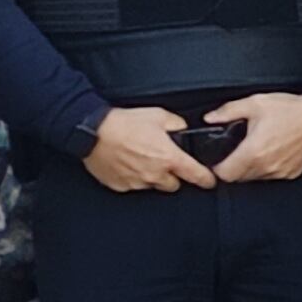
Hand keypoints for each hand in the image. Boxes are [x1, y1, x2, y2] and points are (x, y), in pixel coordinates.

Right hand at [86, 106, 212, 195]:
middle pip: (174, 185)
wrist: (92, 132)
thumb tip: (183, 129)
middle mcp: (154, 174)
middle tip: (165, 163)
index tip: (210, 181)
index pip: (196, 175)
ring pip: (153, 186)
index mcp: (169, 158)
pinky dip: (134, 178)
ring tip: (143, 161)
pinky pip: (133, 186)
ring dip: (153, 177)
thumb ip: (177, 124)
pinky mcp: (120, 185)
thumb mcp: (159, 116)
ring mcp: (136, 182)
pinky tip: (128, 164)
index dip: (206, 179)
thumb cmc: (124, 123)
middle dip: (173, 176)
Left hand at [207, 91, 301, 183]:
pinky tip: (271, 153)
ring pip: (254, 178)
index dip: (217, 168)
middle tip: (236, 152)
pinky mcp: (291, 173)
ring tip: (255, 150)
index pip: (224, 174)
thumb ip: (228, 111)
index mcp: (253, 151)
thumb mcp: (256, 103)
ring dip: (249, 169)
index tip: (218, 160)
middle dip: (233, 167)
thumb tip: (210, 118)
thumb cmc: (292, 110)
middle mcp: (266, 166)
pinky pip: (271, 176)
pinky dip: (266, 169)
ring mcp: (280, 171)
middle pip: (238, 178)